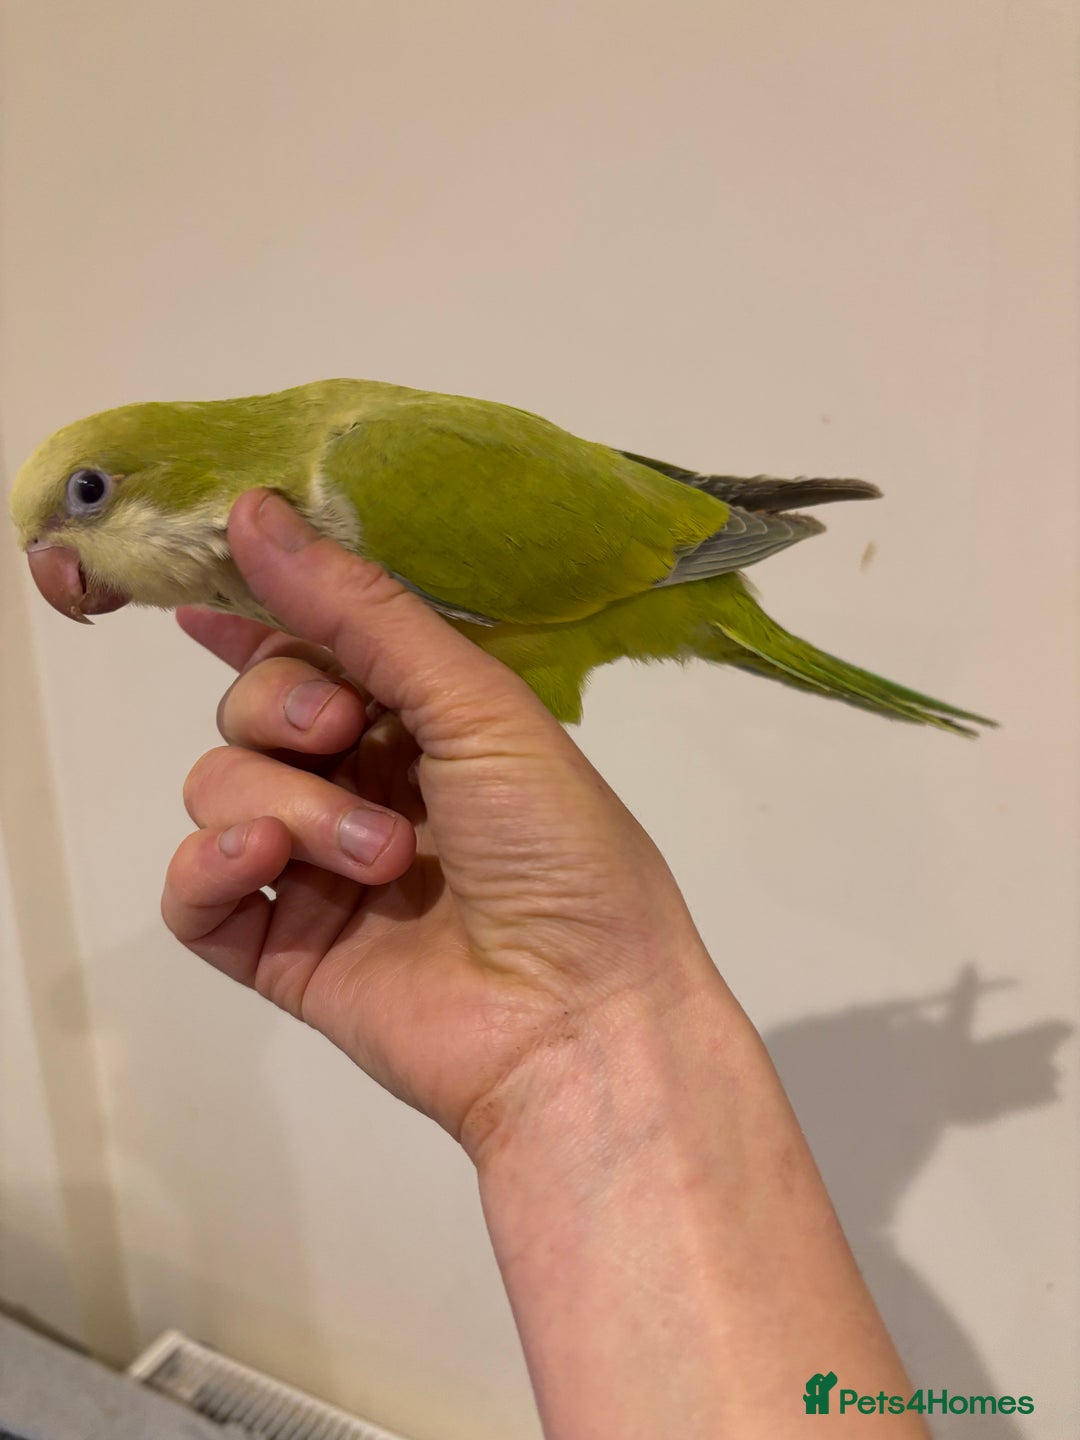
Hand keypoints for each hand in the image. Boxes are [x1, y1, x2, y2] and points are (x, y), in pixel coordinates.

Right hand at [163, 490, 716, 1158]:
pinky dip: (208, 867)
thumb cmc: (560, 848)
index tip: (205, 585)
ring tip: (382, 857)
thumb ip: (361, 616)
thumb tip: (253, 511)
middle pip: (251, 709)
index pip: (312, 648)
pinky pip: (193, 895)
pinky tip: (259, 863)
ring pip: (220, 790)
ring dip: (290, 806)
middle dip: (281, 708)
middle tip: (341, 736)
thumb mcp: (479, 707)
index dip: (258, 614)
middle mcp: (362, 785)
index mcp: (420, 723)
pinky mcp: (282, 949)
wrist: (581, 1018)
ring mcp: (316, 870)